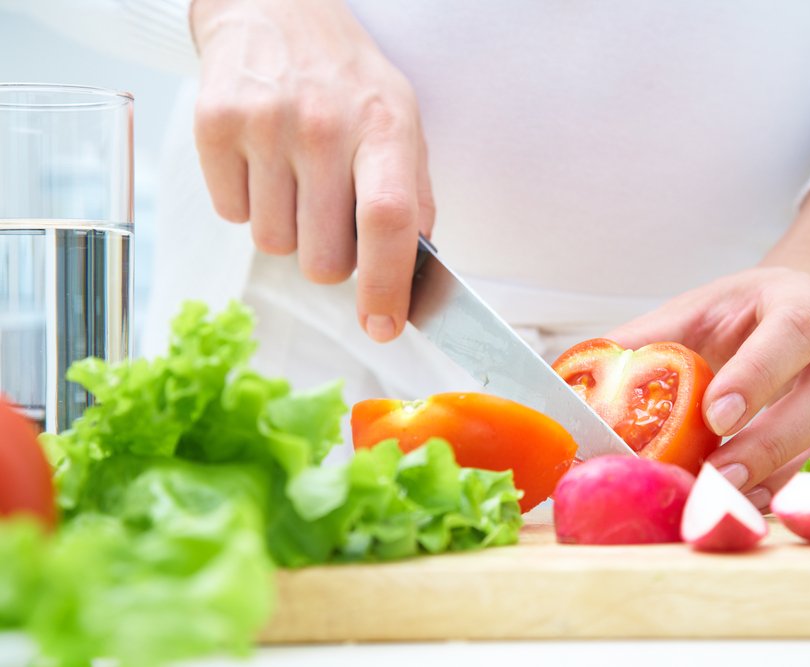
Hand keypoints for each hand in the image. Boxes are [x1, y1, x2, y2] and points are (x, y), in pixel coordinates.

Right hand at [190, 0, 433, 341]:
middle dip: (330, 260)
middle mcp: (323, 125)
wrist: (276, 11)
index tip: (384, 325)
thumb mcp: (401, 124)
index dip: (386, 286)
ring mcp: (265, 124)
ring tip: (296, 177)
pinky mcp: (214, 126)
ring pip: (273, 245)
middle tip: (331, 219)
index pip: (387, 221)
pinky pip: (231, 215)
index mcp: (383, 127)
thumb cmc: (346, 79)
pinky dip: (248, 204)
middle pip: (323, 257)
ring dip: (287, 230)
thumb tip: (411, 275)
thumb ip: (412, 198)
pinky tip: (263, 163)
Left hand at [607, 176, 809, 509]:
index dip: (757, 377)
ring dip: (795, 479)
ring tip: (738, 505)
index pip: (791, 332)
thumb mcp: (696, 311)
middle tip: (717, 481)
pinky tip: (774, 509)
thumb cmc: (747, 313)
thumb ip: (642, 344)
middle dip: (772, 445)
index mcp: (800, 302)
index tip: (715, 418)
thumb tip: (568, 382)